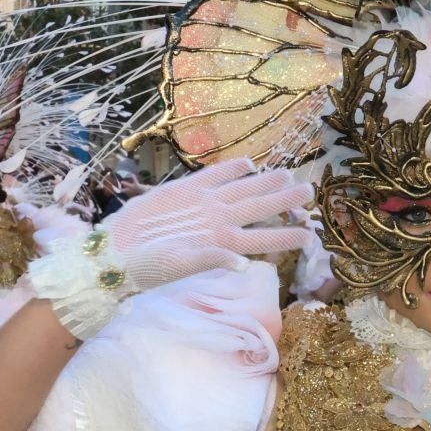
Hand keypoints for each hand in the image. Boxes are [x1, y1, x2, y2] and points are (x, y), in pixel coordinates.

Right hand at [101, 158, 312, 289]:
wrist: (118, 250)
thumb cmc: (148, 266)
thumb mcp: (181, 266)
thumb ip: (212, 260)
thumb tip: (243, 265)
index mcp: (223, 244)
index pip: (263, 239)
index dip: (287, 236)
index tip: (311, 235)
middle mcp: (219, 222)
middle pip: (259, 208)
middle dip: (284, 200)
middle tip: (309, 191)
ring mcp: (204, 204)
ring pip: (242, 190)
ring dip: (265, 183)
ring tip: (288, 174)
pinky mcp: (185, 190)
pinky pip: (214, 176)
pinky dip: (231, 169)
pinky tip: (249, 164)